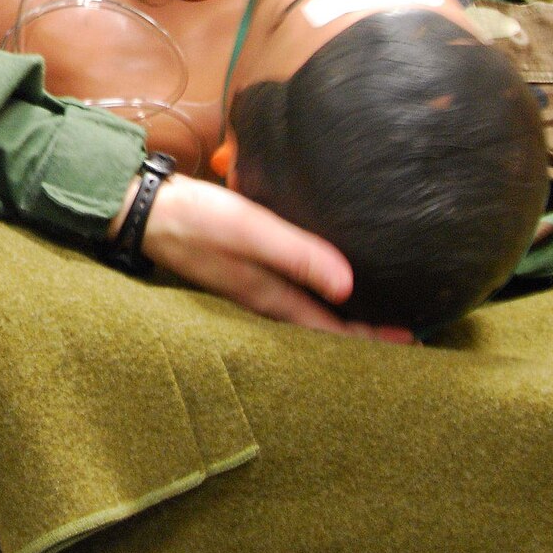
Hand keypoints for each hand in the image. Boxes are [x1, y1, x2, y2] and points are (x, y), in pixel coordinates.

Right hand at [114, 172, 412, 340]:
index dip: (369, 338)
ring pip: (305, 312)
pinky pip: (288, 292)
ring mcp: (250, 286)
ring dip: (338, 317)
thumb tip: (347, 284)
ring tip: (370, 314)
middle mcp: (264, 299)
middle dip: (360, 334)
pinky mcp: (241, 268)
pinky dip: (313, 295)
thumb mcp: (250, 232)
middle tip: (401, 335)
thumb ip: (297, 255)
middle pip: (321, 327)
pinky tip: (319, 282)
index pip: (329, 330)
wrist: (143, 210)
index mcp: (270, 297)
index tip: (409, 342)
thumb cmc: (196, 219)